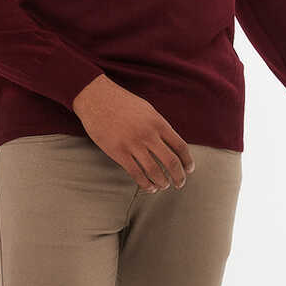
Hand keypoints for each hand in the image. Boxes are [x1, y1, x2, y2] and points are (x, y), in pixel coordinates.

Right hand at [71, 74, 193, 193]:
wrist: (96, 98)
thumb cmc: (122, 103)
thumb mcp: (147, 110)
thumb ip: (159, 126)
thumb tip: (170, 143)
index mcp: (158, 122)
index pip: (180, 146)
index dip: (187, 161)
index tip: (188, 170)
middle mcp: (148, 134)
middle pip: (171, 162)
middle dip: (178, 177)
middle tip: (179, 184)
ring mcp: (133, 144)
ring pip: (154, 171)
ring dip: (162, 182)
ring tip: (163, 186)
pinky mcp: (118, 152)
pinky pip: (136, 173)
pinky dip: (145, 184)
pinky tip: (149, 187)